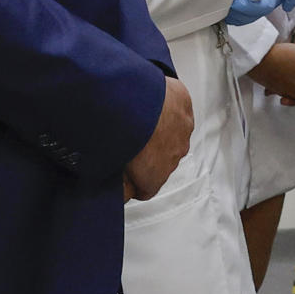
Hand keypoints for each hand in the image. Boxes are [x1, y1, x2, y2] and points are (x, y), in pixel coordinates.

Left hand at [123, 76, 192, 201]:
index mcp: (156, 174)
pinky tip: (150, 104)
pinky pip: (178, 110)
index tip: (123, 174)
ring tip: (138, 122)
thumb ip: (118, 185)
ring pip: (173, 134)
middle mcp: (175, 153)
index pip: (147, 189)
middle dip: (148, 155)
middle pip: (163, 161)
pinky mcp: (185, 104)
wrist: (134, 99)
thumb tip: (118, 194)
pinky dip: (166, 108)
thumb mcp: (109, 166)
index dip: (133, 182)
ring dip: (159, 131)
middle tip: (127, 144)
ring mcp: (183, 128)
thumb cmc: (122, 131)